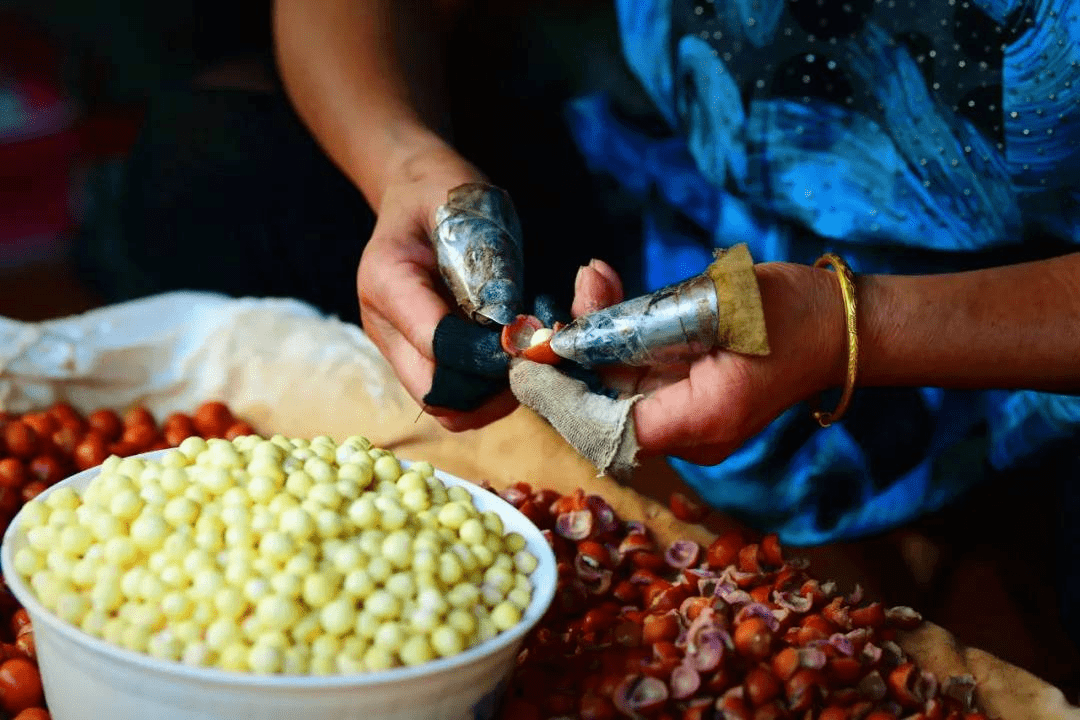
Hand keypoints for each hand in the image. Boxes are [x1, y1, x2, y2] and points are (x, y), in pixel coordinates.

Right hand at [356, 139, 517, 430]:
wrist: (415, 192)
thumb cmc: (445, 190)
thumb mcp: (467, 202)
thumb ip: (487, 259)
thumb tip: (515, 322)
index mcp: (387, 279)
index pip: (437, 343)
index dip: (488, 353)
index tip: (531, 340)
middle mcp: (383, 324)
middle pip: (437, 392)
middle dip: (493, 387)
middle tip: (537, 360)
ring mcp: (397, 347)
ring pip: (446, 408)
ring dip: (494, 399)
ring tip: (530, 365)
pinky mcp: (416, 360)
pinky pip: (454, 399)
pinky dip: (489, 396)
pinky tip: (515, 364)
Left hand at [571, 258, 845, 464]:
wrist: (840, 327)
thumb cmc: (791, 312)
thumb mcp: (716, 302)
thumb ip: (641, 316)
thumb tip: (575, 314)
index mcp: (703, 420)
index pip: (608, 426)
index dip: (560, 395)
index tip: (529, 357)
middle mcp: (691, 436)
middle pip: (604, 408)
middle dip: (574, 356)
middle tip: (564, 301)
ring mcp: (687, 424)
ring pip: (615, 390)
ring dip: (594, 340)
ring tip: (594, 282)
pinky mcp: (685, 405)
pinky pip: (634, 380)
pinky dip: (616, 343)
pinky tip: (608, 297)